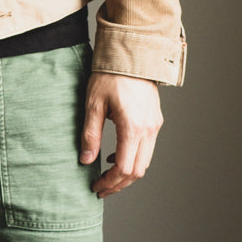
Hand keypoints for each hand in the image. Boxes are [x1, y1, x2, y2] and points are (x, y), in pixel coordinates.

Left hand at [80, 72, 162, 196]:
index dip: (110, 183)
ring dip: (128, 173)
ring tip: (108, 175)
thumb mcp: (93, 104)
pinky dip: (134, 158)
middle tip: (102, 188)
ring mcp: (155, 124)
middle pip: (138, 171)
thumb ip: (90, 134)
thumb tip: (86, 160)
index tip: (96, 187)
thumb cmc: (109, 75)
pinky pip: (148, 148)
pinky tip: (117, 154)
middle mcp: (148, 129)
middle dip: (120, 184)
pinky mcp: (155, 119)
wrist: (131, 53)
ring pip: (145, 161)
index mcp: (133, 127)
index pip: (124, 169)